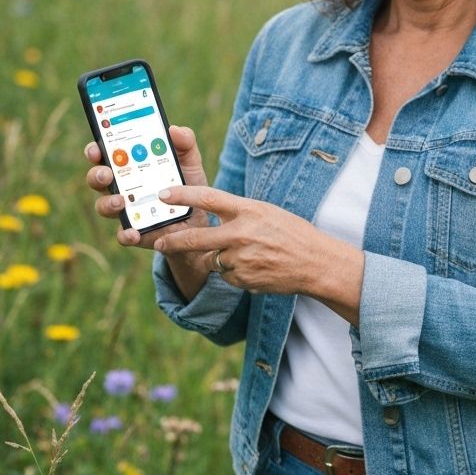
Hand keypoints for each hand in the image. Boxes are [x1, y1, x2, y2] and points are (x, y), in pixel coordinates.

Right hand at [84, 125, 209, 248]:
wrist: (201, 219)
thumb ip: (185, 144)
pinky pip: (123, 234)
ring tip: (121, 201)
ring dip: (108, 203)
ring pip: (104, 206)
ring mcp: (126, 210)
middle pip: (98, 178)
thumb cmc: (189, 185)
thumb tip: (174, 130)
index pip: (105, 154)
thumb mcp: (190, 162)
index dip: (95, 150)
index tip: (96, 148)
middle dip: (97, 174)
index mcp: (130, 165)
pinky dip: (125, 234)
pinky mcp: (135, 231)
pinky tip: (133, 232)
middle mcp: (122, 186)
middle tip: (106, 173)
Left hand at [153, 186, 363, 322]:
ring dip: (220, 259)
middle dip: (173, 241)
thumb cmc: (293, 233)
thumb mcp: (267, 212)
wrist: (316, 263)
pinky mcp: (242, 279)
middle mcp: (241, 233)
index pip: (208, 198)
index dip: (182, 195)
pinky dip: (234, 272)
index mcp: (248, 210)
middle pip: (195, 238)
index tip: (163, 194)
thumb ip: (239, 213)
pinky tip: (255, 267)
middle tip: (159, 242)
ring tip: (248, 255)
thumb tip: (211, 214)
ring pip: (212, 260)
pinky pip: (226, 276)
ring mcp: (241, 259)